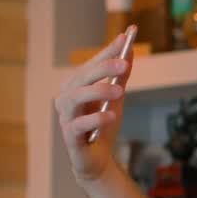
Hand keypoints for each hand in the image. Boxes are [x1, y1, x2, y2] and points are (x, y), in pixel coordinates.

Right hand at [54, 31, 136, 183]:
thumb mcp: (116, 98)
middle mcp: (66, 99)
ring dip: (98, 91)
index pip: (91, 65)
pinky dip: (94, 119)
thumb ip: (121, 76)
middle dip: (103, 68)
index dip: (107, 52)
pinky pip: (77, 126)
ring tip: (120, 90)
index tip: (125, 37)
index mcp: (76, 86)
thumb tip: (130, 51)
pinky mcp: (70, 138)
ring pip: (74, 99)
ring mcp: (66, 118)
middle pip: (81, 79)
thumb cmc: (103, 125)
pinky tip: (110, 115)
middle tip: (124, 64)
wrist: (98, 159)